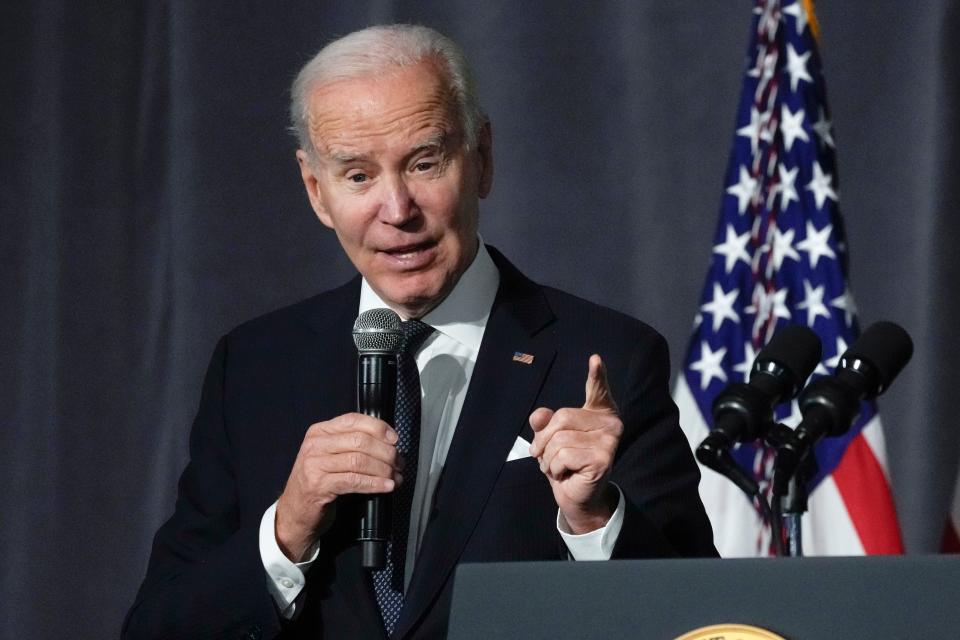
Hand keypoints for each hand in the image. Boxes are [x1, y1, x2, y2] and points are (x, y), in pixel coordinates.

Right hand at [275, 413, 402, 560]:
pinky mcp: (318, 486)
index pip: (353, 420)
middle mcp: (315, 445)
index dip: (378, 428)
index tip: (395, 440)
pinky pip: (354, 480)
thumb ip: (350, 444)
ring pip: (359, 460)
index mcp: (319, 432)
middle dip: (386, 452)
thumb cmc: (318, 482)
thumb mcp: (330, 456)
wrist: (294, 513)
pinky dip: (374, 483)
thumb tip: (388, 441)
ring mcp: (314, 465)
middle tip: (399, 464)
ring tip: (396, 477)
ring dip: (383, 469)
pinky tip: (386, 487)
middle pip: (359, 441)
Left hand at [528, 354, 621, 533]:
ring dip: (548, 458)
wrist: (577, 496)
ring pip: (560, 440)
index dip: (597, 374)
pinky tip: (566, 474)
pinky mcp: (603, 458)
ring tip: (558, 466)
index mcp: (599, 412)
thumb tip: (539, 416)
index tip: (594, 359)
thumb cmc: (565, 463)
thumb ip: (544, 424)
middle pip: (562, 418)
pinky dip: (555, 468)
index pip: (598, 389)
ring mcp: (610, 440)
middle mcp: (610, 423)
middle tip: (544, 455)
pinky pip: (563, 456)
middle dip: (544, 440)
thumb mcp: (550, 439)